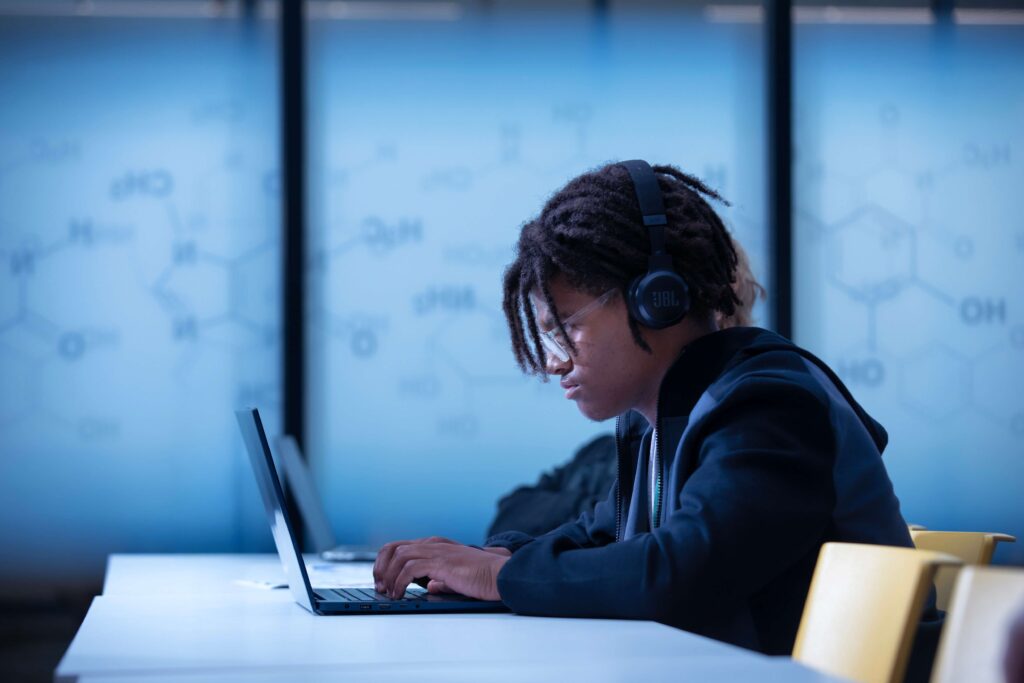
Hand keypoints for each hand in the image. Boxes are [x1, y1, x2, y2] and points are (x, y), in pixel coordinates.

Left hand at [373, 536, 509, 600]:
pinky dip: (400, 582)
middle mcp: (433, 544)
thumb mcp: (455, 578)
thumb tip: (431, 586)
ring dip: (389, 576)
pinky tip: (400, 594)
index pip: (399, 547)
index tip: (381, 581)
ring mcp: (436, 551)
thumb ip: (441, 579)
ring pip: (399, 556)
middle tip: (379, 587)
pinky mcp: (441, 562)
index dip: (385, 563)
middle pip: (393, 548)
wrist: (499, 575)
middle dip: (381, 568)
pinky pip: (410, 568)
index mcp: (435, 546)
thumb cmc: (481, 577)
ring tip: (389, 593)